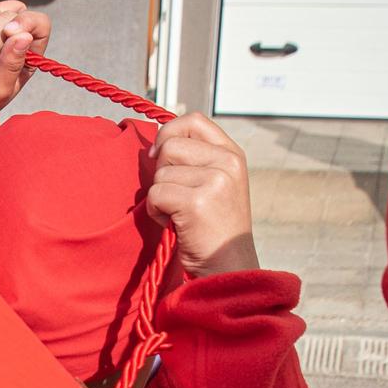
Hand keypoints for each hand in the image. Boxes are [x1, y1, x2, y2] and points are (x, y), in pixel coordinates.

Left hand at [146, 113, 258, 276]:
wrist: (229, 267)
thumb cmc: (214, 229)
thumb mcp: (216, 184)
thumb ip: (195, 160)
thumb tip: (155, 144)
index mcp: (232, 154)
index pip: (193, 121)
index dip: (169, 134)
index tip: (160, 156)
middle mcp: (227, 162)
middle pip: (170, 146)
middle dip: (162, 172)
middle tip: (175, 197)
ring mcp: (214, 181)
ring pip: (160, 173)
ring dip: (159, 197)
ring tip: (179, 215)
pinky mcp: (197, 202)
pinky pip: (156, 194)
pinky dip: (156, 213)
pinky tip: (175, 225)